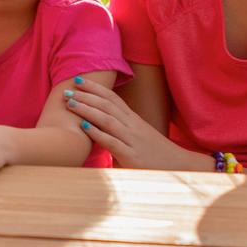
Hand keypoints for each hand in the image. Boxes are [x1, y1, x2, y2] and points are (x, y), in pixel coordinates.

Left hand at [62, 78, 194, 169]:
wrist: (179, 166)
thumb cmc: (153, 153)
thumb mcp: (136, 137)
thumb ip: (119, 130)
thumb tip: (97, 125)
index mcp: (133, 120)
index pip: (112, 98)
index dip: (95, 88)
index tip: (77, 79)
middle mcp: (132, 126)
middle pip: (107, 105)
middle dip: (86, 95)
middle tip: (66, 90)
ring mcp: (132, 140)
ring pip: (107, 120)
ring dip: (87, 110)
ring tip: (70, 103)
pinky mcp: (132, 156)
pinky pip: (112, 142)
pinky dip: (98, 133)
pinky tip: (84, 126)